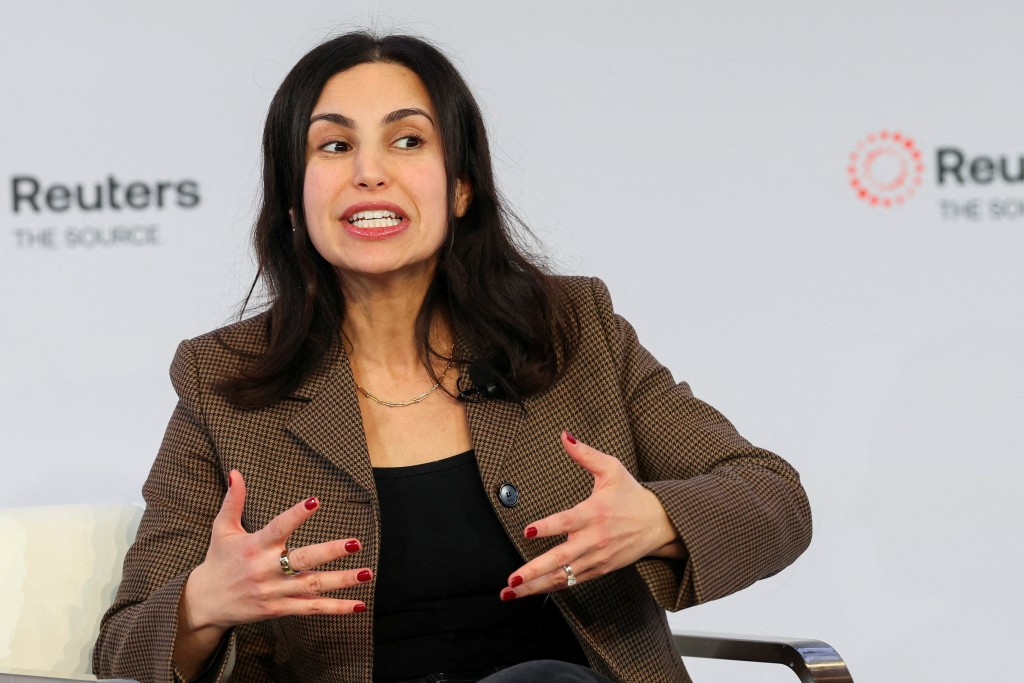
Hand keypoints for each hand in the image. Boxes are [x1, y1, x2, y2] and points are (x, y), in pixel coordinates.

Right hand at [174, 470, 368, 675]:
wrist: (204, 603)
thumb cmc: (218, 560)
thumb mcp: (222, 529)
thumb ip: (233, 501)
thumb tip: (236, 472)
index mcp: (255, 546)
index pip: (279, 527)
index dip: (297, 514)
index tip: (315, 501)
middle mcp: (267, 569)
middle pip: (303, 560)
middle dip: (330, 551)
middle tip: (356, 543)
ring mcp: (274, 591)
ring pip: (313, 585)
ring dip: (342, 581)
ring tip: (367, 573)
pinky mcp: (279, 609)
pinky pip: (311, 609)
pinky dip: (335, 608)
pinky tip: (359, 604)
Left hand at [501, 432, 683, 599]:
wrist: (660, 523)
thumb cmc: (632, 494)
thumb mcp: (611, 468)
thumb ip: (585, 454)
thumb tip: (565, 436)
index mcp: (595, 513)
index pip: (568, 521)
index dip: (548, 527)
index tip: (528, 531)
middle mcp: (595, 539)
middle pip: (561, 558)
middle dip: (534, 570)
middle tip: (512, 580)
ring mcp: (597, 557)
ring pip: (563, 576)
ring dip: (536, 585)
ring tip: (511, 592)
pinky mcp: (600, 569)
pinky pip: (573, 581)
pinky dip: (552, 587)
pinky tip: (532, 591)